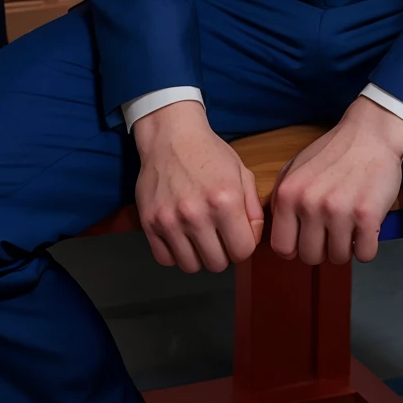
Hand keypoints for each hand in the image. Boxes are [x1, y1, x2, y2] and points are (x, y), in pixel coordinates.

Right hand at [134, 100, 264, 272]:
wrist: (170, 135)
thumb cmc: (209, 153)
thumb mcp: (241, 173)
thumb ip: (253, 209)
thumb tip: (253, 239)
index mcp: (225, 201)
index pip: (242, 252)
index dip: (243, 245)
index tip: (237, 235)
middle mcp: (197, 214)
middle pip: (217, 264)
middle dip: (222, 252)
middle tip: (218, 236)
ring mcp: (170, 220)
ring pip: (191, 266)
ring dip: (198, 255)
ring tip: (199, 236)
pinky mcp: (149, 223)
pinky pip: (165, 259)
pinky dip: (175, 254)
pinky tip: (180, 237)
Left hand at [270, 97, 402, 266]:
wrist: (370, 133)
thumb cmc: (334, 152)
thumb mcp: (294, 169)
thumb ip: (281, 199)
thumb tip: (280, 233)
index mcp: (288, 194)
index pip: (282, 248)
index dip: (297, 248)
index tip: (309, 240)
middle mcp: (309, 204)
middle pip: (311, 257)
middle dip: (324, 249)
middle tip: (334, 231)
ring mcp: (338, 211)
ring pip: (338, 258)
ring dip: (347, 247)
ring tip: (351, 225)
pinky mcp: (367, 216)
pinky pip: (365, 254)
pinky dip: (368, 246)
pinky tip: (367, 228)